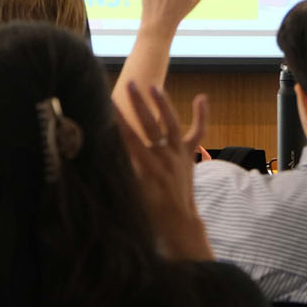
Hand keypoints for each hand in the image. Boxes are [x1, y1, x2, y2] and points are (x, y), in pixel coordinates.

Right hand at [120, 80, 211, 259]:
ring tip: (154, 86)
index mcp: (148, 168)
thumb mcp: (132, 192)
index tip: (108, 104)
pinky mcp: (189, 155)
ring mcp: (180, 155)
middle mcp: (166, 158)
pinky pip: (198, 133)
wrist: (178, 222)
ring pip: (172, 124)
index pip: (129, 138)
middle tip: (129, 84)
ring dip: (163, 104)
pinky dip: (201, 116)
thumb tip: (105, 151)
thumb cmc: (149, 211)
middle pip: (150, 125)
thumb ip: (122, 170)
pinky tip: (201, 98)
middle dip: (138, 104)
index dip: (118, 120)